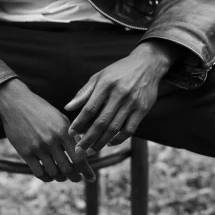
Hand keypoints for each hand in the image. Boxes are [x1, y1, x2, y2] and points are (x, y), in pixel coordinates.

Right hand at [0, 79, 95, 182]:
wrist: (16, 103)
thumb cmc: (42, 110)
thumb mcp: (60, 118)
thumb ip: (72, 136)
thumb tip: (83, 154)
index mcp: (63, 131)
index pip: (79, 157)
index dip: (86, 171)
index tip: (92, 179)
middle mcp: (51, 140)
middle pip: (67, 169)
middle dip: (75, 177)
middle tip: (77, 178)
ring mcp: (37, 147)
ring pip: (54, 173)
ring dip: (61, 178)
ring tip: (63, 177)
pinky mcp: (25, 152)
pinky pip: (39, 173)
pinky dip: (46, 178)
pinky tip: (49, 175)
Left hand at [64, 39, 182, 157]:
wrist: (147, 64)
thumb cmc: (119, 71)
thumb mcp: (99, 76)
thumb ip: (84, 93)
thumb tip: (68, 108)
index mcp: (105, 84)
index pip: (89, 108)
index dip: (79, 123)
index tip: (71, 133)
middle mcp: (119, 94)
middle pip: (101, 122)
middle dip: (88, 139)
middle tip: (79, 151)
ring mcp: (132, 102)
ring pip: (114, 128)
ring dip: (102, 142)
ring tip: (91, 150)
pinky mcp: (143, 109)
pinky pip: (129, 130)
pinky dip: (119, 139)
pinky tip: (109, 143)